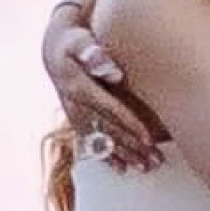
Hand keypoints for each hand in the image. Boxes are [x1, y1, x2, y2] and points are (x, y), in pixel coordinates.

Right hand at [43, 12, 163, 170]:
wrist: (55, 48)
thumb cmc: (74, 41)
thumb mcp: (79, 41)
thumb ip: (91, 52)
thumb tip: (111, 72)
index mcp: (78, 88)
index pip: (109, 110)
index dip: (129, 124)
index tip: (149, 139)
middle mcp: (75, 107)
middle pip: (107, 130)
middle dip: (131, 147)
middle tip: (154, 160)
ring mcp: (75, 116)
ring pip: (101, 140)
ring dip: (124, 156)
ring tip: (145, 168)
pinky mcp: (78, 121)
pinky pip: (92, 143)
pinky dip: (108, 157)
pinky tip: (122, 169)